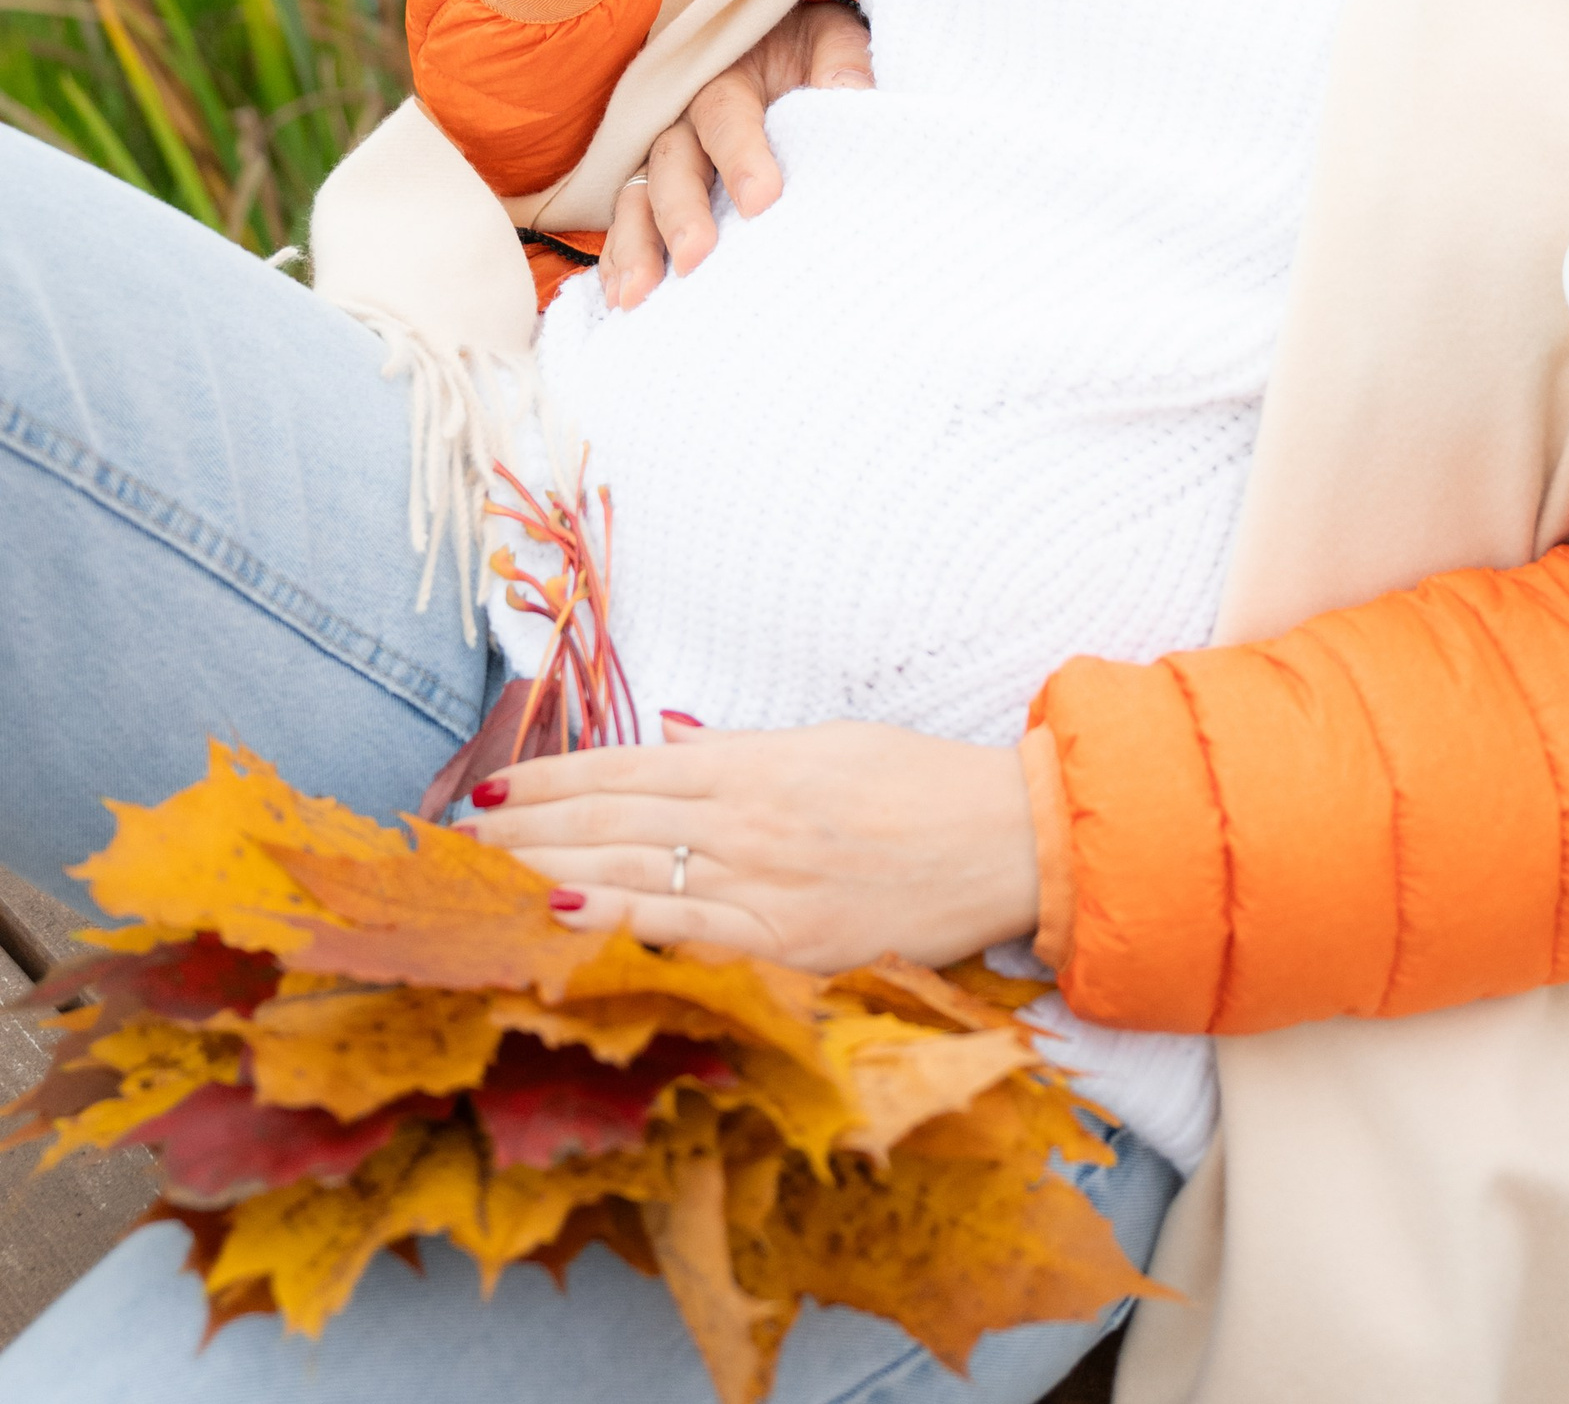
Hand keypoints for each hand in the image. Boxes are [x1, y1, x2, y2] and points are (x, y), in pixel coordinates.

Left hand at [467, 717, 1039, 968]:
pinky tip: (556, 921)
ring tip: (476, 881)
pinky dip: (615, 926)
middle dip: (524, 830)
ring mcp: (764, 884)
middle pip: (610, 823)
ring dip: (543, 876)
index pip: (626, 768)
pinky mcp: (787, 943)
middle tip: (452, 843)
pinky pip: (684, 933)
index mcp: (754, 763)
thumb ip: (739, 751)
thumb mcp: (825, 743)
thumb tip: (666, 737)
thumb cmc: (919, 784)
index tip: (488, 788)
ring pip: (629, 875)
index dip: (550, 778)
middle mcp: (747, 818)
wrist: (1004, 837)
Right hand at [600, 0, 876, 309]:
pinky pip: (627, 220)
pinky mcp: (655, 187)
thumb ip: (843, 62)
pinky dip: (619, 259)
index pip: (727, 113)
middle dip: (680, 212)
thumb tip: (851, 96)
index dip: (741, 156)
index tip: (762, 201)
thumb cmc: (810, 51)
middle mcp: (685, 115)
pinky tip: (622, 297)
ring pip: (638, 195)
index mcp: (729, 75)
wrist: (780, 46)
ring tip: (639, 294)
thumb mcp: (833, 39)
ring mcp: (667, 153)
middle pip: (672, 161)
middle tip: (696, 257)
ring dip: (636, 245)